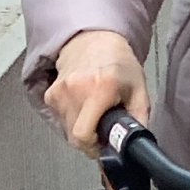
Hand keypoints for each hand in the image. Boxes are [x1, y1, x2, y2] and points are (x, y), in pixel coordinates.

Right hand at [44, 28, 148, 155]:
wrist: (94, 41)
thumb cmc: (119, 64)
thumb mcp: (140, 92)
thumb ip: (139, 121)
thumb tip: (136, 146)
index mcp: (100, 89)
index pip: (83, 134)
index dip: (94, 148)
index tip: (103, 146)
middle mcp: (75, 89)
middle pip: (74, 136)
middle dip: (90, 140)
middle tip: (103, 130)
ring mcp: (59, 91)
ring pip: (66, 130)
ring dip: (80, 130)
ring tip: (94, 114)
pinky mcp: (50, 94)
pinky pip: (60, 119)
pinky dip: (71, 120)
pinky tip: (82, 107)